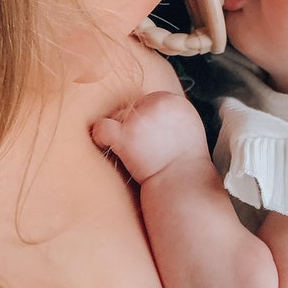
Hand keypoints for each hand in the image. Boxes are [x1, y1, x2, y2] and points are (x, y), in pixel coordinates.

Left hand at [92, 91, 208, 182]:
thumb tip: (150, 109)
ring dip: (121, 135)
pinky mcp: (127, 135)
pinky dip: (100, 137)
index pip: (148, 102)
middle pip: (132, 108)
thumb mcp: (187, 129)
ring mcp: (142, 118)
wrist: (182, 186)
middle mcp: (159, 103)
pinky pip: (102, 127)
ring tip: (133, 154)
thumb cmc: (184, 164)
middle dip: (133, 127)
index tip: (148, 140)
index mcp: (174, 101)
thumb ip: (170, 115)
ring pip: (117, 117)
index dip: (145, 122)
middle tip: (141, 149)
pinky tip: (106, 146)